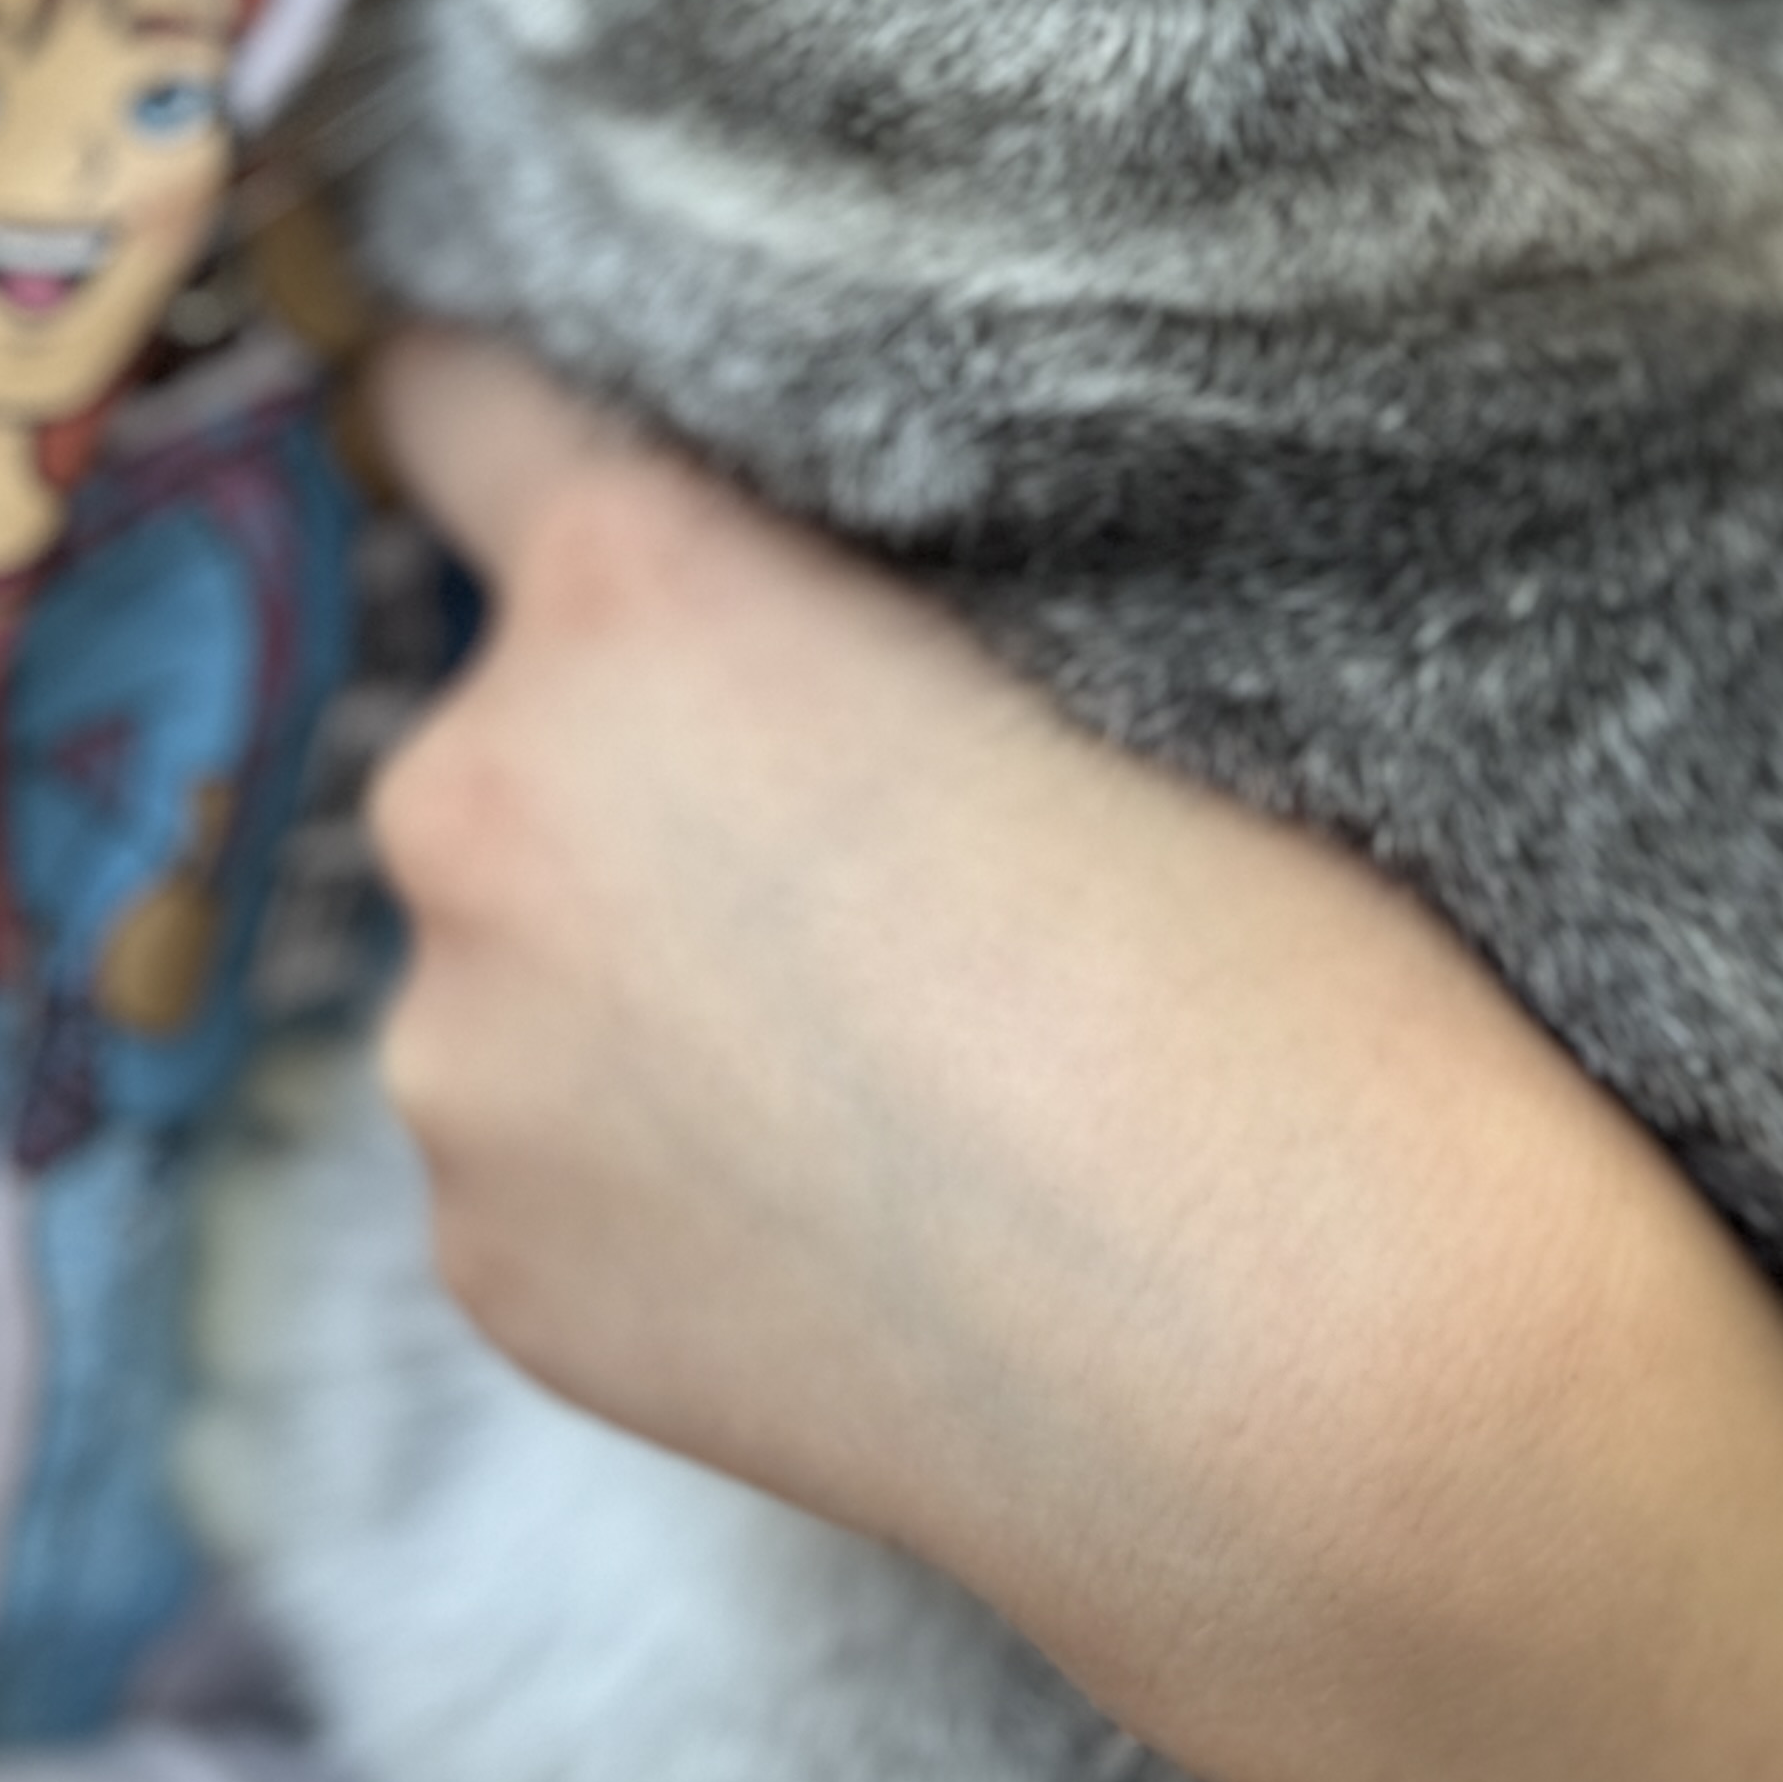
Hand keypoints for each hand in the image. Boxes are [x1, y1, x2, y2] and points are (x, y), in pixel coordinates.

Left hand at [367, 321, 1782, 1781]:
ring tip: (893, 1069)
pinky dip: (653, 1157)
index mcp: (632, 591)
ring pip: (523, 942)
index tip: (568, 446)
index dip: (524, 416)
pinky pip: (539, 1144)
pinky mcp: (485, 1275)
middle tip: (878, 853)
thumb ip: (829, 601)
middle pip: (515, 705)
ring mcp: (458, 1065)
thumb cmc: (1281, 976)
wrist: (1324, 1385)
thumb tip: (739, 636)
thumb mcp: (1060, 657)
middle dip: (648, 746)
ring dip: (640, 967)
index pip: (459, 396)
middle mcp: (479, 802)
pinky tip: (853, 1219)